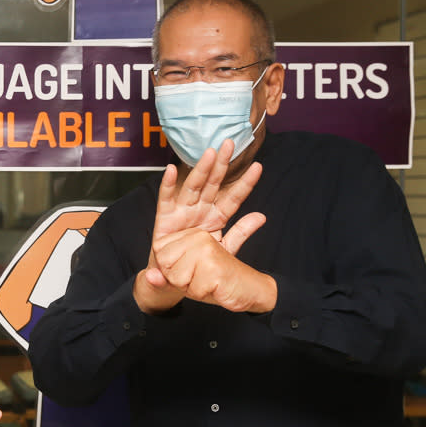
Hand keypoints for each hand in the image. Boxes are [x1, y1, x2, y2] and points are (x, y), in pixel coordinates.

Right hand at [135, 139, 264, 313]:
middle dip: (222, 165)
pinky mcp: (164, 220)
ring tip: (209, 153)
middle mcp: (200, 211)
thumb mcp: (223, 251)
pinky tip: (170, 170)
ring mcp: (182, 213)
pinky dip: (167, 185)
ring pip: (193, 187)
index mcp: (216, 218)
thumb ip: (240, 233)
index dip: (245, 184)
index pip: (233, 198)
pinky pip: (165, 200)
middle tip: (230, 144)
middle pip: (213, 185)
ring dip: (200, 170)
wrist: (171, 282)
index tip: (258, 167)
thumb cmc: (197, 265)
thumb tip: (262, 217)